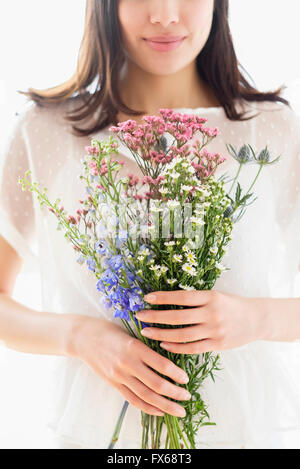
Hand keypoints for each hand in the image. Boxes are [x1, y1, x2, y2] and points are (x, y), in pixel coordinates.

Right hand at [68, 315, 190, 416]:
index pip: (161, 364)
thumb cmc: (109, 330)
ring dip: (165, 405)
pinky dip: (148, 407)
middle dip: (175, 393)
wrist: (83, 337)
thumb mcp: (131, 332)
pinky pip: (133, 399)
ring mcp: (119, 376)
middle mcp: (128, 363)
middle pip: (156, 384)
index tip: (186, 379)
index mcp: (135, 347)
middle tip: (188, 396)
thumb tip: (169, 360)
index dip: (176, 374)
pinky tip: (159, 410)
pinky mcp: (113, 383)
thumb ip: (147, 347)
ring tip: (179, 410)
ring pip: (146, 396)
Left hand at [135, 290, 267, 353]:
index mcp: (210, 297)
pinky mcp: (217, 345)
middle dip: (156, 317)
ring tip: (146, 332)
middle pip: (178, 317)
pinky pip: (192, 348)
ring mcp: (214, 331)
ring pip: (182, 335)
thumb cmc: (231, 304)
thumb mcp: (215, 295)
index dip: (163, 298)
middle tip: (140, 316)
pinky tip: (163, 344)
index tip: (147, 298)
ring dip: (161, 334)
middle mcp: (212, 313)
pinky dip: (176, 347)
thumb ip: (195, 299)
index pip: (182, 297)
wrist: (256, 319)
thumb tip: (166, 299)